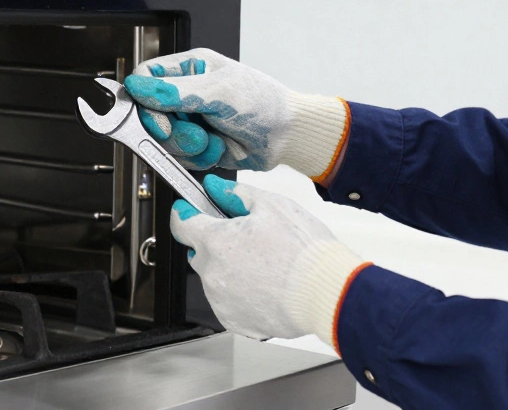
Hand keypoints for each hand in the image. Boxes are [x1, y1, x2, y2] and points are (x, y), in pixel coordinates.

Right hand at [123, 49, 348, 177]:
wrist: (286, 136)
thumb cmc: (263, 103)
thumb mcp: (220, 92)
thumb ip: (178, 92)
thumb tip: (139, 87)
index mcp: (189, 68)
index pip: (146, 77)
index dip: (143, 100)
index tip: (158, 119)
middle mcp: (185, 93)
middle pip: (149, 113)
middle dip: (171, 130)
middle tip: (194, 133)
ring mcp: (189, 120)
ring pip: (163, 139)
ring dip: (187, 146)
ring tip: (211, 140)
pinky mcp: (195, 144)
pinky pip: (179, 156)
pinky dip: (197, 158)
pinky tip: (217, 148)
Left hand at [171, 176, 367, 343]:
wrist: (327, 293)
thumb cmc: (304, 250)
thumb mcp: (272, 206)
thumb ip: (234, 194)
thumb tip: (212, 187)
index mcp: (216, 241)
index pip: (181, 223)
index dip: (187, 212)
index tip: (192, 209)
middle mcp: (211, 274)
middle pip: (200, 251)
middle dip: (216, 242)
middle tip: (249, 237)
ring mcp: (221, 300)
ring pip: (214, 277)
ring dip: (229, 268)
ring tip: (264, 264)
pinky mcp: (234, 320)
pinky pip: (227, 301)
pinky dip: (240, 293)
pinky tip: (265, 285)